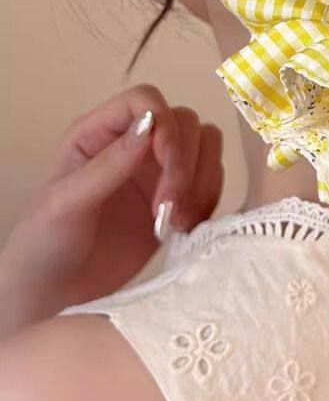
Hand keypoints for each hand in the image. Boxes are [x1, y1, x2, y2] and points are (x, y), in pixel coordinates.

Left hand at [0, 85, 223, 337]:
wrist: (56, 301)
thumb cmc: (44, 248)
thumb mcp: (66, 204)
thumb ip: (108, 164)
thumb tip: (150, 123)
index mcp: (98, 134)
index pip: (145, 100)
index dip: (163, 123)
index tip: (166, 162)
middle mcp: (134, 144)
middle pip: (184, 122)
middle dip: (184, 164)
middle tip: (169, 208)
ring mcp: (158, 171)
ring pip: (206, 146)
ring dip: (201, 182)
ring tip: (178, 223)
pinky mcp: (178, 199)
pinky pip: (212, 180)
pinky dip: (208, 201)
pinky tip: (185, 228)